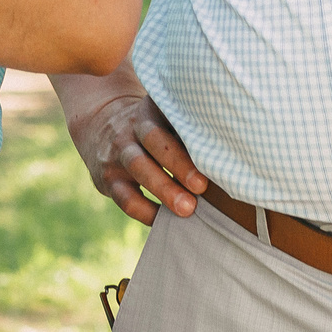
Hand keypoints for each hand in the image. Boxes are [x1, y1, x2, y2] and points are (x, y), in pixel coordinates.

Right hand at [65, 87, 205, 226]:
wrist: (100, 129)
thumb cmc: (151, 129)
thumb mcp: (162, 117)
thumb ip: (188, 129)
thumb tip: (232, 150)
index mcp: (150, 110)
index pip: (169, 116)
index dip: (189, 135)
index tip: (212, 156)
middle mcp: (132, 128)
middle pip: (153, 139)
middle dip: (178, 163)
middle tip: (202, 186)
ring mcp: (117, 154)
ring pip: (138, 167)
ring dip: (164, 189)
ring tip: (187, 209)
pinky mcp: (108, 180)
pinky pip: (126, 199)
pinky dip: (147, 213)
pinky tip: (168, 221)